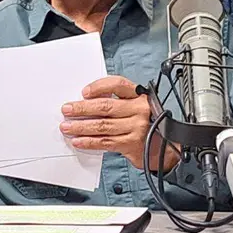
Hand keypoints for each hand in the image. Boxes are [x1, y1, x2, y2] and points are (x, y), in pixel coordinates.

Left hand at [60, 76, 179, 171]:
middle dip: (82, 109)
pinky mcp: (132, 144)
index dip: (99, 86)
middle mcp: (139, 110)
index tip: (84, 92)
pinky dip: (90, 142)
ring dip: (81, 127)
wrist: (165, 147)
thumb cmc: (147, 123)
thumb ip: (118, 101)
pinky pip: (106, 142)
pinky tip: (79, 141)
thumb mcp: (136, 106)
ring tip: (67, 127)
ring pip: (103, 125)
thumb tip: (88, 102)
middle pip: (106, 106)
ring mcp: (136, 127)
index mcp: (139, 96)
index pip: (118, 84)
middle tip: (67, 110)